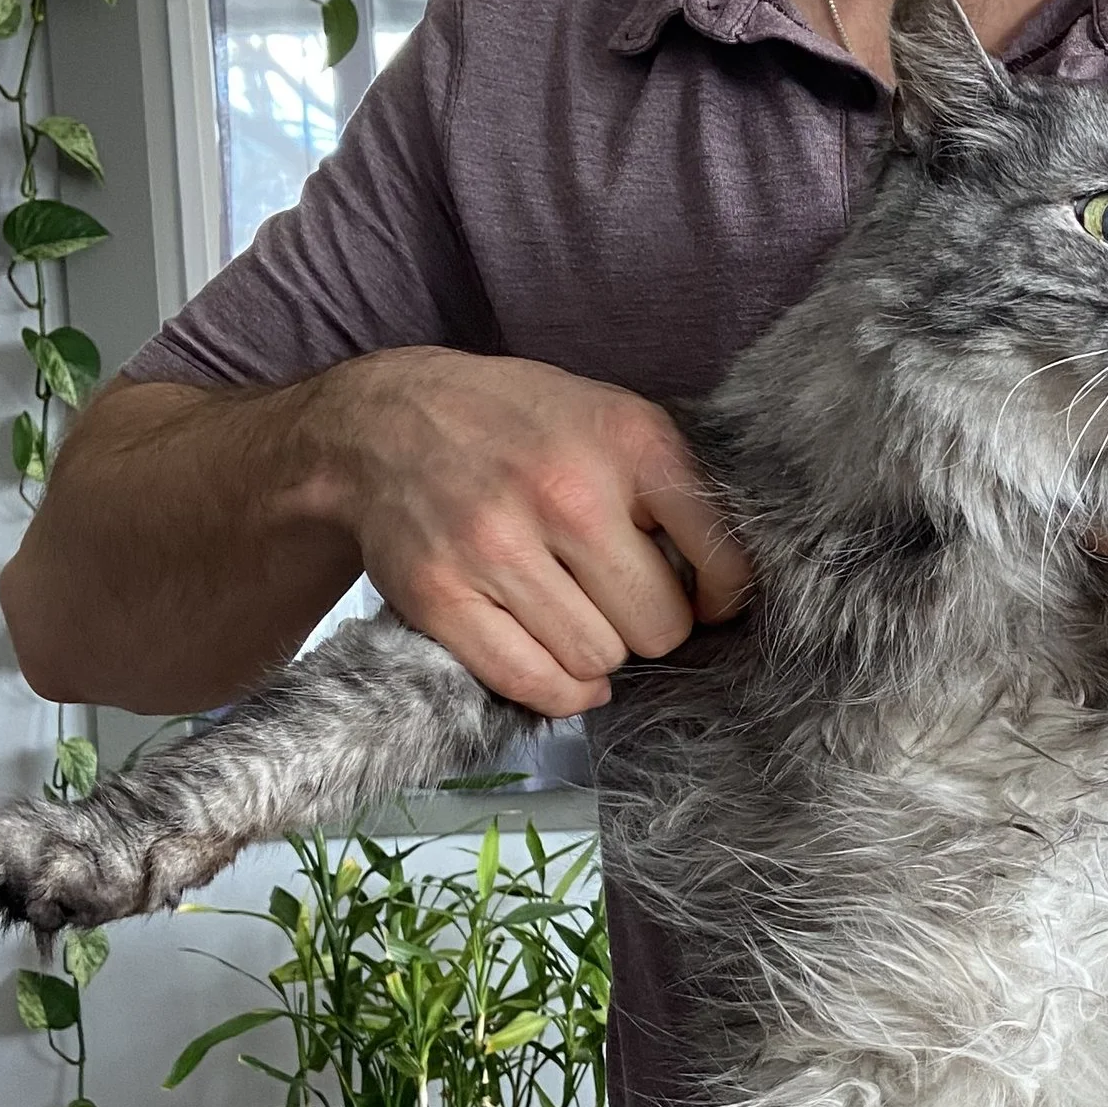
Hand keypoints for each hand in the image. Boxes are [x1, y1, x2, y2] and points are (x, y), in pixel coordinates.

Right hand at [307, 350, 753, 714]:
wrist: (382, 423)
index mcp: (628, 439)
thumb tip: (725, 593)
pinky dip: (557, 690)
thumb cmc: (517, 427)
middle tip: (618, 599)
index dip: (719, 594)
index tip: (701, 596)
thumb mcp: (611, 417)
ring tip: (573, 611)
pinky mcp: (441, 596)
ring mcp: (496, 546)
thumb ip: (673, 489)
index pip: (721, 558)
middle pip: (660, 627)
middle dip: (649, 625)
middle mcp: (565, 491)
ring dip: (596, 653)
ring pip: (599, 662)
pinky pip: (533, 683)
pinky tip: (556, 658)